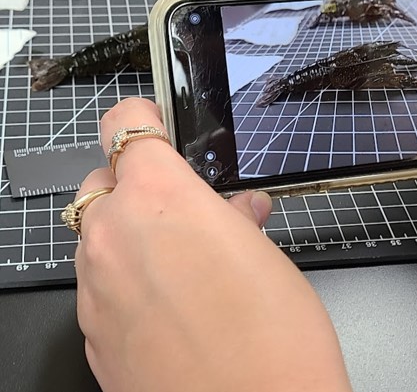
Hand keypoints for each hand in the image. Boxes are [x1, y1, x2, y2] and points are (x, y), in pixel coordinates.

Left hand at [74, 98, 350, 391]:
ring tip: (187, 269)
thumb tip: (234, 213)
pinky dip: (126, 286)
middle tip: (186, 214)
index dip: (141, 121)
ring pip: (98, 240)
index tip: (152, 126)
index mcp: (160, 201)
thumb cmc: (275, 343)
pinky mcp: (93, 337)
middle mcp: (113, 240)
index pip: (125, 127)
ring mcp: (95, 292)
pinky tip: (172, 310)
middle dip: (138, 190)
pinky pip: (100, 290)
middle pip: (102, 185)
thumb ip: (235, 220)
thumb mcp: (267, 257)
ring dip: (132, 241)